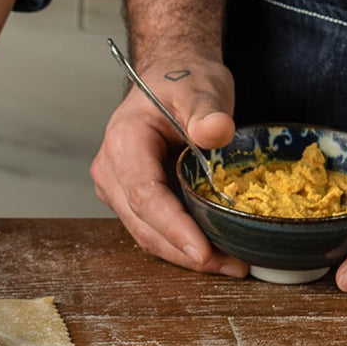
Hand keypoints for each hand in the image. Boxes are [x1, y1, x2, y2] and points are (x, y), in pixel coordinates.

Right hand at [91, 56, 246, 275]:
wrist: (171, 78)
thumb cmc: (183, 82)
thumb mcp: (201, 89)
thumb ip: (206, 111)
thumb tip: (216, 131)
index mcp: (124, 141)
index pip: (143, 194)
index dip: (173, 227)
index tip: (203, 251)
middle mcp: (112, 170)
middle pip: (143, 224)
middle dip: (185, 251)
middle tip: (234, 267)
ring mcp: (118, 187)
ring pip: (147, 234)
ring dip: (186, 255)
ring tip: (232, 264)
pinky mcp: (133, 199)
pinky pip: (154, 230)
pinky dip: (183, 245)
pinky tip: (217, 253)